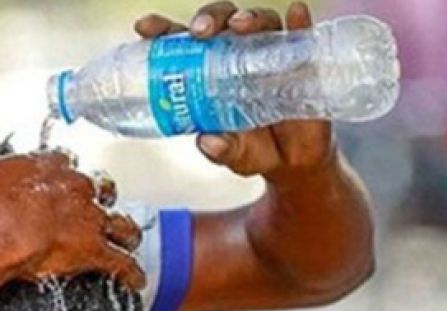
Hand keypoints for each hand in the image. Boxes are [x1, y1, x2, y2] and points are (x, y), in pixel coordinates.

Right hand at [0, 145, 145, 289]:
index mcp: (51, 166)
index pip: (67, 161)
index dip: (66, 172)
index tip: (62, 179)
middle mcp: (78, 187)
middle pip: (102, 187)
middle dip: (102, 197)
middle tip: (96, 206)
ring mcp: (90, 219)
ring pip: (122, 223)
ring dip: (126, 232)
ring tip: (128, 239)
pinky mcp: (95, 250)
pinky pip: (122, 263)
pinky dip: (131, 272)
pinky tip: (135, 280)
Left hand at [135, 2, 334, 179]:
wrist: (292, 161)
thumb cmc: (252, 149)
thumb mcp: (234, 155)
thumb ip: (221, 150)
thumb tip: (209, 142)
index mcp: (206, 71)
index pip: (180, 43)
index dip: (162, 31)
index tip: (145, 27)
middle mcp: (236, 55)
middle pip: (219, 22)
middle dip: (208, 19)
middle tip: (200, 32)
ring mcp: (268, 54)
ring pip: (258, 22)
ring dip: (249, 18)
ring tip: (240, 26)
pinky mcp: (300, 60)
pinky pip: (300, 35)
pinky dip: (298, 22)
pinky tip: (296, 13)